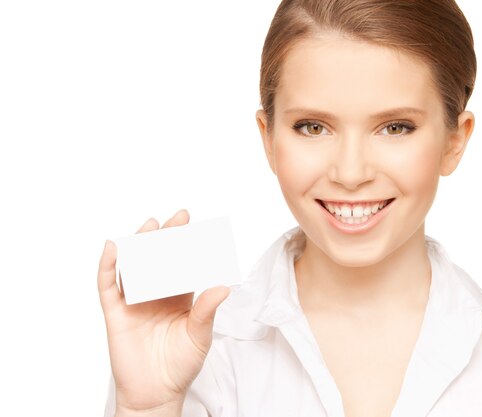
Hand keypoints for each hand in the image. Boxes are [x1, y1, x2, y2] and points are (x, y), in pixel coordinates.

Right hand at [98, 209, 229, 415]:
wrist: (156, 392)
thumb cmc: (180, 365)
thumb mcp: (199, 335)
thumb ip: (207, 310)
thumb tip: (224, 286)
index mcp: (178, 297)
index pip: (182, 264)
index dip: (188, 246)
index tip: (197, 227)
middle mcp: (155, 294)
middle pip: (159, 259)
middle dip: (168, 237)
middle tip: (180, 217)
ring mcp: (133, 301)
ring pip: (134, 265)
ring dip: (140, 244)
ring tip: (151, 225)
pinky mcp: (115, 311)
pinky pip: (108, 284)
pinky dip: (108, 265)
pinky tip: (114, 247)